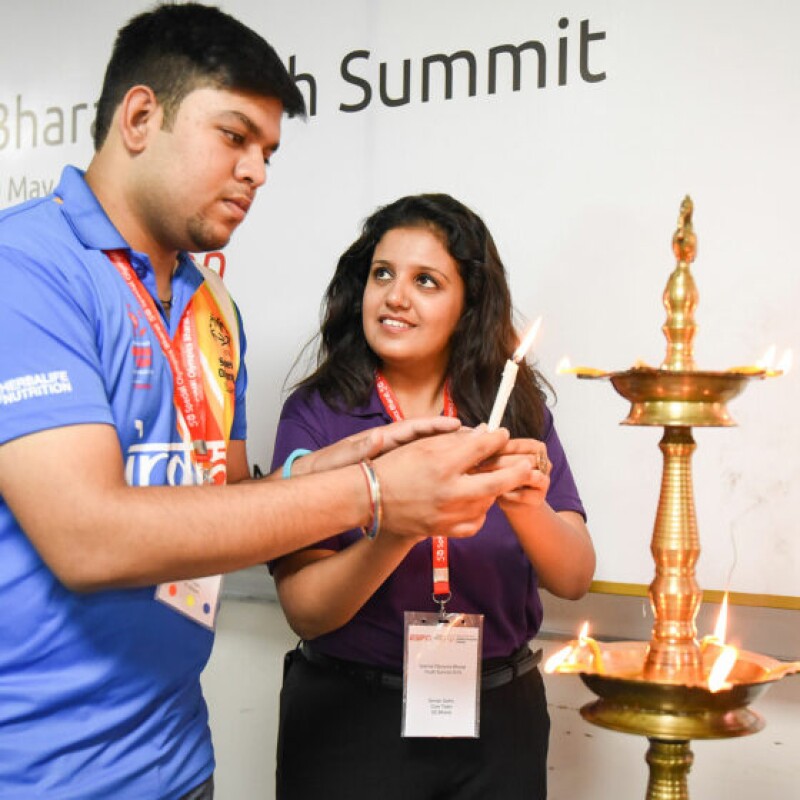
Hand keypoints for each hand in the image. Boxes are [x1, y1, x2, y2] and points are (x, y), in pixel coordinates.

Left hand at [291, 417, 461, 475]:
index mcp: (380, 439)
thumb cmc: (328, 469)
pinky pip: (420, 470)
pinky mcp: (393, 472)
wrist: (316, 481)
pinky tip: (454, 478)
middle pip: (426, 439)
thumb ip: (359, 449)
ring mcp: (393, 458)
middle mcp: (390, 446)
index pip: (413, 429)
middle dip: (451, 437)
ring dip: (448, 453)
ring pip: (427, 454)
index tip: (457, 425)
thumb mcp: (342, 459)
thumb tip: (376, 438)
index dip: (436, 426)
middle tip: (478, 437)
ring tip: (475, 456)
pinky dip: (437, 469)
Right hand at [373, 426, 533, 538]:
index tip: (502, 435)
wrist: (371, 498)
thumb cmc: (395, 466)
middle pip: (497, 482)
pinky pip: (475, 523)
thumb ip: (455, 440)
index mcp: (442, 464)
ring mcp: (447, 514)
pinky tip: (475, 501)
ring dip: (493, 490)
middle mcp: (448, 491)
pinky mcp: (444, 531)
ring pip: (487, 502)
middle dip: (517, 472)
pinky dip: (479, 511)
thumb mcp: (421, 444)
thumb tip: (484, 433)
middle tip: (528, 465)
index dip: (497, 438)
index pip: (482, 448)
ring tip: (490, 480)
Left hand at [476, 437, 549, 509]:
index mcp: (536, 448)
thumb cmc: (501, 474)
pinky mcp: (539, 499)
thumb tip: (481, 428)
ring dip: (504, 477)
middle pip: (524, 459)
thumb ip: (493, 445)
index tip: (481, 452)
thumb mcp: (497, 458)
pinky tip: (494, 494)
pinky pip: (523, 495)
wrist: (514, 502)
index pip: (521, 444)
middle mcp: (545, 462)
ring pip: (526, 476)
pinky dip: (508, 494)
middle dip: (499, 463)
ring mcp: (544, 481)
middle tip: (478, 466)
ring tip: (484, 479)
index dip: (501, 447)